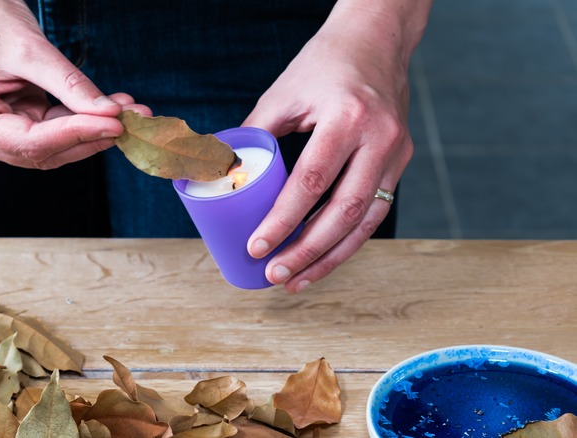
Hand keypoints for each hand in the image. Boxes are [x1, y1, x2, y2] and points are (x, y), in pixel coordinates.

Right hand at [0, 0, 150, 168]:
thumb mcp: (31, 51)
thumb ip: (70, 85)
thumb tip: (110, 112)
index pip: (29, 142)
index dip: (75, 135)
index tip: (114, 123)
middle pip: (45, 151)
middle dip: (91, 135)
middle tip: (132, 120)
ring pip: (55, 147)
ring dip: (94, 130)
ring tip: (131, 111)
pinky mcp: (18, 127)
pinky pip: (56, 131)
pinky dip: (85, 121)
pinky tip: (114, 108)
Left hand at [243, 1, 429, 291]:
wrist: (376, 40)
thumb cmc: (324, 64)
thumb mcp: (282, 94)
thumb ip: (253, 135)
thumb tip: (221, 175)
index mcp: (347, 118)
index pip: (312, 181)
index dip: (283, 220)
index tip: (257, 247)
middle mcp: (379, 139)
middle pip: (344, 211)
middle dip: (308, 251)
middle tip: (275, 274)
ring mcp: (396, 152)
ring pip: (366, 221)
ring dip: (330, 257)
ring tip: (297, 280)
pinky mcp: (400, 162)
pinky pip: (374, 211)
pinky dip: (348, 240)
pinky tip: (323, 258)